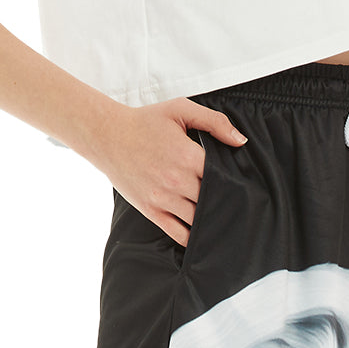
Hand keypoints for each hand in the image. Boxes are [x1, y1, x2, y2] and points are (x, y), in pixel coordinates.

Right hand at [91, 98, 247, 248]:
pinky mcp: (152, 211)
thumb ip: (214, 122)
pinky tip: (200, 234)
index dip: (232, 181)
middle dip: (222, 201)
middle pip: (212, 200)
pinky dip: (191, 238)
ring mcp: (163, 198)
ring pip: (198, 219)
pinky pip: (178, 233)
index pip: (222, 177)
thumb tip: (240, 141)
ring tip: (218, 217)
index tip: (239, 183)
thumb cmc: (145, 122)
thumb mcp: (180, 110)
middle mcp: (177, 180)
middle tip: (233, 203)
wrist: (108, 136)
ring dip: (209, 219)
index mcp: (187, 156)